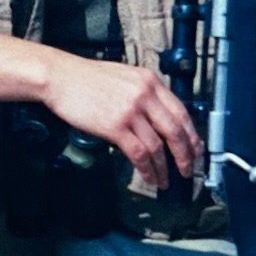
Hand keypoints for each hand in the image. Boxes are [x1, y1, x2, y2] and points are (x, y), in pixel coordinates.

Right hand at [41, 54, 201, 190]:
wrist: (60, 77)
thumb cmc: (85, 78)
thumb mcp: (124, 77)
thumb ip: (143, 93)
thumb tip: (158, 118)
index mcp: (149, 81)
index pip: (181, 111)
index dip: (191, 134)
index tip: (195, 148)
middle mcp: (144, 94)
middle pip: (175, 130)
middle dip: (185, 154)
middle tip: (186, 168)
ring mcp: (130, 111)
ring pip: (158, 146)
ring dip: (164, 167)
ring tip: (164, 179)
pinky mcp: (115, 126)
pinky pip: (139, 153)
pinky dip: (147, 168)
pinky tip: (148, 176)